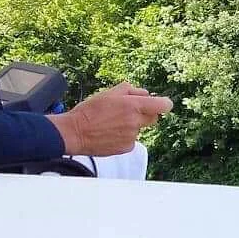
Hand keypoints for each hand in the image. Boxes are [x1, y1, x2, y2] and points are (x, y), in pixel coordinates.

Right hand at [49, 82, 172, 155]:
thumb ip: (130, 90)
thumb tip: (145, 93)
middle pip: (154, 118)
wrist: (75, 133)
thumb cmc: (89, 112)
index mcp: (133, 106)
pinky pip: (132, 140)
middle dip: (146, 113)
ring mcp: (132, 136)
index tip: (160, 103)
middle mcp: (136, 122)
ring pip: (140, 129)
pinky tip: (111, 133)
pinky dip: (125, 136)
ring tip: (112, 123)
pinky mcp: (127, 147)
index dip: (163, 103)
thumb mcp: (108, 93)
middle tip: (129, 111)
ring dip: (132, 125)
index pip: (163, 105)